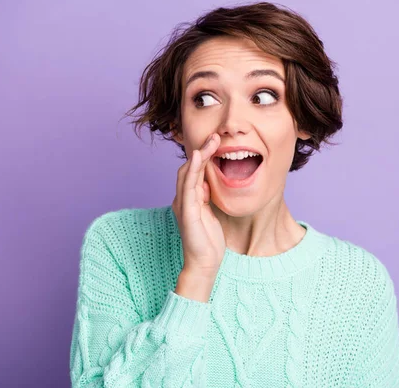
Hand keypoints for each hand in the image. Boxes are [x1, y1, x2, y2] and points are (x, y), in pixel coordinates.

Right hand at [172, 133, 224, 278]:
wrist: (204, 263)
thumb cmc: (208, 241)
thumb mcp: (210, 212)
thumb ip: (207, 197)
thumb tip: (208, 182)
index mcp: (188, 198)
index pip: (194, 171)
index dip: (204, 155)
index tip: (217, 142)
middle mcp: (182, 199)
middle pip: (189, 168)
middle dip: (202, 150)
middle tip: (216, 136)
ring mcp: (183, 204)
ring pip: (187, 172)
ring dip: (200, 155)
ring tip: (212, 141)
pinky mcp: (186, 211)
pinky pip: (188, 186)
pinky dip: (192, 170)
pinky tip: (198, 157)